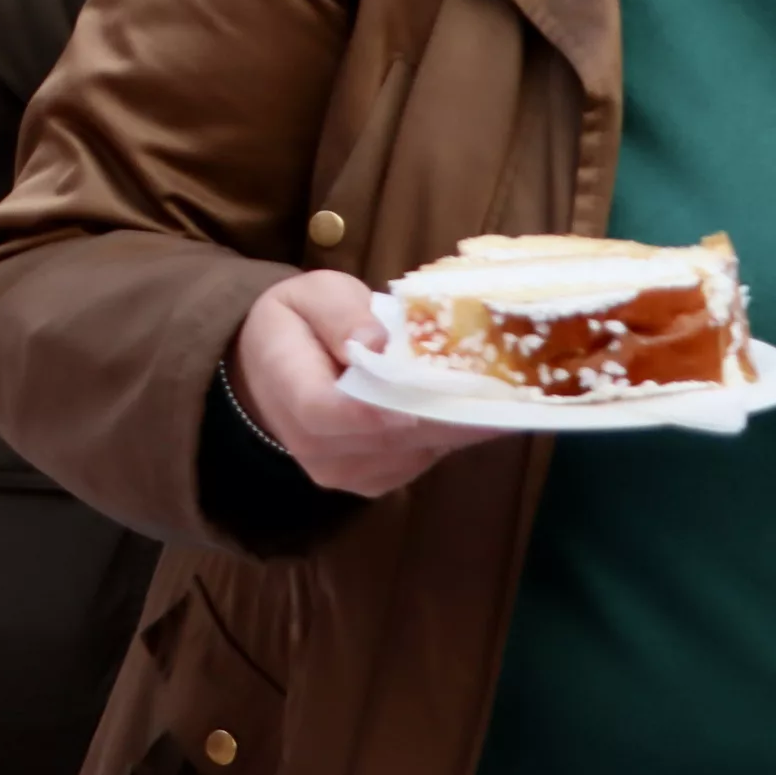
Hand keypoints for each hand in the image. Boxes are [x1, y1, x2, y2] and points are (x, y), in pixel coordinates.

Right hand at [227, 270, 486, 499]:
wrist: (269, 375)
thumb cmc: (295, 325)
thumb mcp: (309, 294)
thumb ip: (339, 313)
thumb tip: (376, 341)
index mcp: (286, 389)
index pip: (325, 412)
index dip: (376, 408)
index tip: (426, 391)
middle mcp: (314, 447)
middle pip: (387, 437)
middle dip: (446, 409)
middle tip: (506, 384)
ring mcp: (347, 472)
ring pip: (414, 451)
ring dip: (459, 423)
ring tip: (504, 389)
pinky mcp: (377, 481)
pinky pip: (422, 459)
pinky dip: (452, 432)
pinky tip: (477, 404)